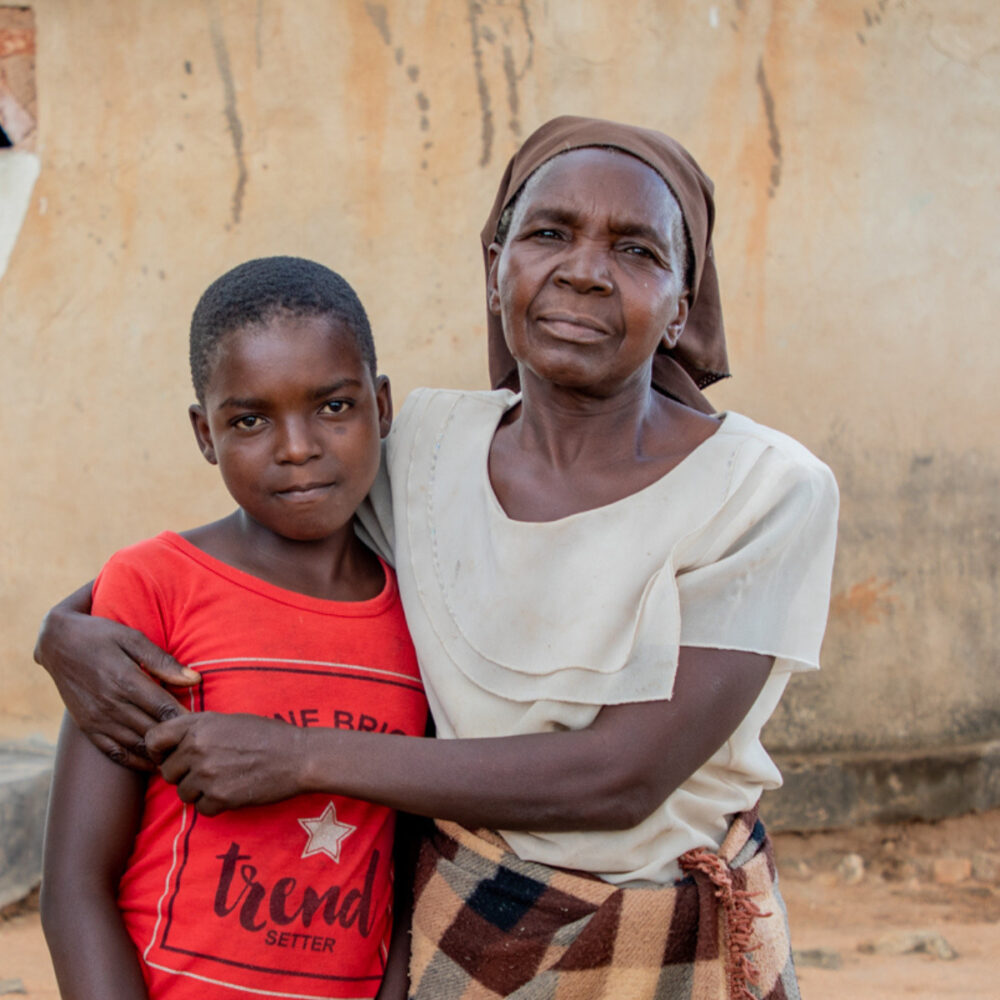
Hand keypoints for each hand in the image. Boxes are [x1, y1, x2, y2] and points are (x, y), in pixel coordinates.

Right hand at [35, 582, 198, 768]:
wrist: (57, 643)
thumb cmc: (101, 635)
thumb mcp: (132, 639)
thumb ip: (163, 662)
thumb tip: (195, 679)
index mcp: (127, 681)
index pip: (165, 710)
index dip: (187, 721)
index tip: (205, 726)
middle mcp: (112, 705)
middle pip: (154, 731)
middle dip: (178, 740)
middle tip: (201, 745)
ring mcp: (98, 719)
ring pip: (136, 746)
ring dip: (160, 754)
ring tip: (183, 757)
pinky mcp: (88, 727)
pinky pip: (114, 753)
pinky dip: (135, 762)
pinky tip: (152, 763)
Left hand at [146, 713, 304, 814]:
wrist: (297, 756)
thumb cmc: (267, 735)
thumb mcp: (229, 720)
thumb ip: (199, 728)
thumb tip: (172, 742)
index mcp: (199, 725)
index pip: (154, 739)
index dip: (158, 751)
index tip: (168, 756)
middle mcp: (198, 748)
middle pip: (167, 772)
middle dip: (183, 774)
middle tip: (208, 770)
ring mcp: (207, 774)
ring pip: (183, 793)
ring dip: (199, 791)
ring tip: (224, 780)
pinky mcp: (219, 797)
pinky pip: (201, 808)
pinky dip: (215, 805)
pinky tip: (233, 791)